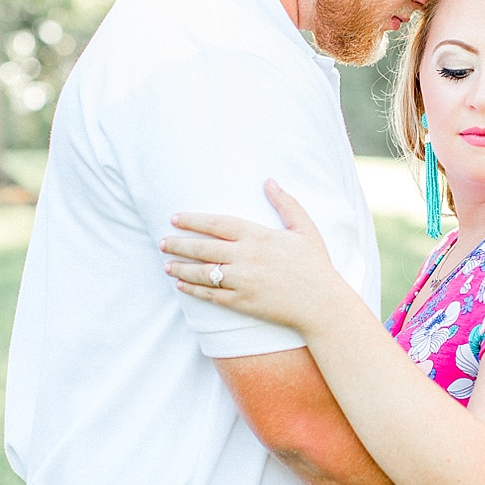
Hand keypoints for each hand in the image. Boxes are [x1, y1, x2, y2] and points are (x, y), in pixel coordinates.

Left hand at [164, 179, 346, 332]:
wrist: (322, 304)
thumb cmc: (315, 265)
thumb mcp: (304, 229)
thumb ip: (286, 203)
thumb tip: (269, 181)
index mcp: (258, 237)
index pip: (217, 224)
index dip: (194, 221)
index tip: (175, 218)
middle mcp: (246, 258)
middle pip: (204, 249)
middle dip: (179, 245)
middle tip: (162, 242)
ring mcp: (243, 282)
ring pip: (203, 273)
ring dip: (181, 268)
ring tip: (166, 265)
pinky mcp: (243, 303)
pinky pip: (212, 295)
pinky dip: (194, 290)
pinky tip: (183, 286)